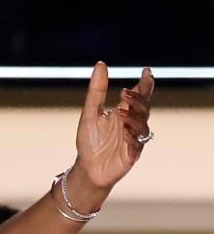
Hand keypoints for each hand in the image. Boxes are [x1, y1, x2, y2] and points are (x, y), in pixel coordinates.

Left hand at [75, 62, 154, 188]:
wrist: (87, 169)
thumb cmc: (89, 142)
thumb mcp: (90, 114)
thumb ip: (96, 91)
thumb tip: (100, 64)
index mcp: (124, 112)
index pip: (139, 95)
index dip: (145, 84)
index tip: (145, 72)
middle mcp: (131, 124)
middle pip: (144, 107)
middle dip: (138, 99)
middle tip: (125, 94)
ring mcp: (134, 139)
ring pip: (143, 124)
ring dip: (133, 116)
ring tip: (120, 113)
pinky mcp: (132, 154)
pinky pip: (138, 143)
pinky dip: (133, 135)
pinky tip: (125, 130)